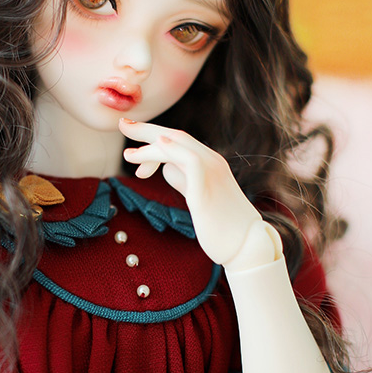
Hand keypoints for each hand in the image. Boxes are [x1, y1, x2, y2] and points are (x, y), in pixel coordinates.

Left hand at [119, 119, 261, 265]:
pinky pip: (191, 160)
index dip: (154, 133)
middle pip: (176, 135)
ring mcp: (212, 173)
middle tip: (122, 124)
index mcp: (210, 163)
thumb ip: (185, 179)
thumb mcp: (198, 195)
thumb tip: (166, 168)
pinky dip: (174, 150)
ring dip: (149, 146)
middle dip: (147, 129)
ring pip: (178, 144)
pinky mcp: (207, 190)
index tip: (133, 135)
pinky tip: (160, 145)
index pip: (179, 139)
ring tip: (128, 156)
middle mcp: (213, 162)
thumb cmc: (222, 225)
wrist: (248, 248)